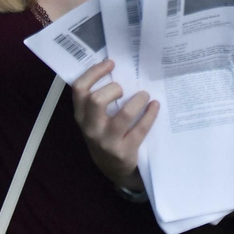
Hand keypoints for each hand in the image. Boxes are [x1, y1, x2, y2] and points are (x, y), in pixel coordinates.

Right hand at [69, 59, 158, 190]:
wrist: (113, 169)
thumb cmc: (105, 135)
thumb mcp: (94, 120)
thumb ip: (98, 101)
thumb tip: (116, 68)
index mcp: (81, 116)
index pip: (79, 90)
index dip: (93, 73)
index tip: (110, 63)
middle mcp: (90, 128)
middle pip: (96, 100)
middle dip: (113, 89)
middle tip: (123, 89)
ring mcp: (107, 141)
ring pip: (123, 115)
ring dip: (137, 101)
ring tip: (144, 95)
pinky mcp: (124, 151)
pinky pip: (140, 129)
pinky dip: (150, 114)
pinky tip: (155, 105)